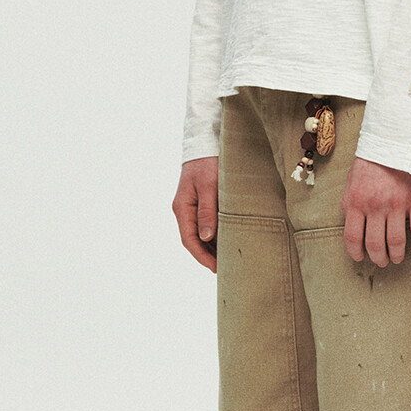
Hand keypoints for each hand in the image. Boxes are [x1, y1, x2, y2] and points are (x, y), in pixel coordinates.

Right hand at [173, 156, 219, 271]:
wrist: (206, 142)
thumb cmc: (209, 161)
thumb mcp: (210, 186)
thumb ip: (207, 212)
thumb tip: (206, 238)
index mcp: (182, 207)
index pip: (189, 240)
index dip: (202, 257)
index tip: (215, 268)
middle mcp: (184, 209)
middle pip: (193, 240)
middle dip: (207, 256)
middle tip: (225, 269)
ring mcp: (191, 206)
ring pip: (199, 234)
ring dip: (211, 247)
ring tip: (227, 259)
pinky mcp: (200, 202)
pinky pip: (205, 224)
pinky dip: (215, 235)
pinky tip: (226, 241)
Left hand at [340, 155, 410, 267]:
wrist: (397, 138)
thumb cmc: (373, 159)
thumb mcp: (352, 179)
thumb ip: (349, 202)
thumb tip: (350, 223)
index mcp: (356, 201)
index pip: (352, 237)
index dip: (356, 253)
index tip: (360, 258)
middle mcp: (375, 206)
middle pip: (375, 245)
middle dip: (379, 258)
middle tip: (383, 261)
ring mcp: (397, 205)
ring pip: (397, 242)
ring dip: (397, 255)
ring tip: (398, 257)